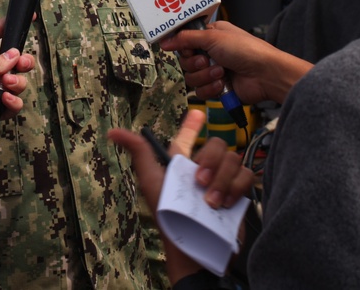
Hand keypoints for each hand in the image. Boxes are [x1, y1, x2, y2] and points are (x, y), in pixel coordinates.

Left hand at [0, 19, 34, 135]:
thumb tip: (16, 55)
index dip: (12, 25)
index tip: (30, 17)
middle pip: (15, 61)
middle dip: (23, 62)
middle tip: (21, 65)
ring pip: (16, 83)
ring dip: (17, 82)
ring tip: (5, 84)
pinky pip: (10, 105)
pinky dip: (13, 102)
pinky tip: (5, 99)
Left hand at [108, 110, 252, 284]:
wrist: (194, 245)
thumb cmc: (168, 216)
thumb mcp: (151, 181)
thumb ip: (139, 153)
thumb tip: (113, 132)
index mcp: (180, 165)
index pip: (186, 139)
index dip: (191, 125)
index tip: (198, 112)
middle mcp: (203, 169)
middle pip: (217, 145)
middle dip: (210, 162)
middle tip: (199, 183)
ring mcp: (223, 180)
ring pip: (233, 159)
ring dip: (222, 180)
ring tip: (211, 202)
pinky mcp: (238, 193)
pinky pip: (246, 176)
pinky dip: (235, 188)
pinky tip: (225, 204)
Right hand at [160, 21, 312, 105]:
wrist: (265, 74)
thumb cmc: (246, 50)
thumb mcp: (213, 37)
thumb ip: (185, 39)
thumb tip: (165, 41)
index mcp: (211, 36)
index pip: (185, 41)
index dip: (183, 46)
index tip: (186, 49)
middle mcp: (211, 53)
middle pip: (185, 61)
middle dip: (196, 63)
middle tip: (207, 60)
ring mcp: (214, 71)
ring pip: (192, 78)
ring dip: (205, 76)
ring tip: (221, 72)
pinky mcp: (218, 88)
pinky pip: (201, 92)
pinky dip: (211, 88)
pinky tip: (223, 84)